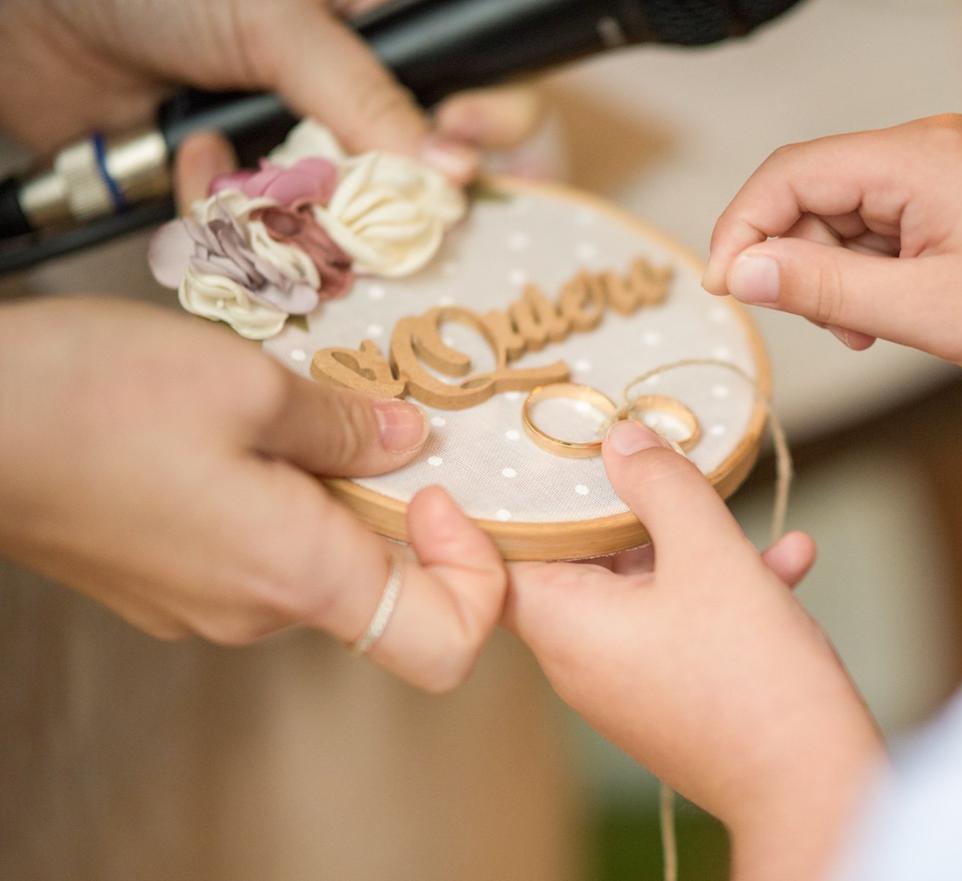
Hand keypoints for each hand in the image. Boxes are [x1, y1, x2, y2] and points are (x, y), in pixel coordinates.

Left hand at [0, 0, 543, 182]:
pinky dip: (231, 228)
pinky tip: (194, 167)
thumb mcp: (277, 20)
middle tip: (360, 210)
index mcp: (386, 45)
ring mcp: (304, 167)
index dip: (498, 132)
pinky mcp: (250, 210)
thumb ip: (364, 94)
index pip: (485, 96)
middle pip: (428, 189)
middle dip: (396, 211)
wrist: (36, 22)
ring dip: (297, 217)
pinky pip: (273, 252)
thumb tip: (447, 173)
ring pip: (350, 236)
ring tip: (237, 169)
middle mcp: (356, 113)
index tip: (467, 155)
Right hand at [0, 299, 505, 692]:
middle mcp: (258, 614)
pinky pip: (260, 557)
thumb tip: (406, 442)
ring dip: (333, 498)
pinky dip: (281, 504)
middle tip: (374, 426)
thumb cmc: (96, 398)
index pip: (444, 644)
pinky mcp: (167, 588)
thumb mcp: (249, 385)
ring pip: (316, 566)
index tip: (441, 494)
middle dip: (398, 512)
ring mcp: (205, 609)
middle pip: (381, 593)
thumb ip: (346, 426)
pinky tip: (238, 437)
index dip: (476, 579)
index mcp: (299, 576)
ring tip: (291, 418)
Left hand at [504, 421, 882, 880]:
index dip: (513, 500)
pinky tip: (790, 556)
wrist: (812, 787)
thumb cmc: (751, 675)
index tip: (534, 451)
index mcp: (566, 624)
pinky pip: (681, 623)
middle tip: (649, 454)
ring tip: (734, 504)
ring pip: (641, 587)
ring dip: (689, 542)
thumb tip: (619, 439)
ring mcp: (626, 680)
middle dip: (624, 506)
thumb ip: (660, 485)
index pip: (502, 554)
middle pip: (579, 559)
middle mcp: (582, 658)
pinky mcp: (671, 693)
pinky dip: (721, 587)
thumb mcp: (708, 553)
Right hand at [703, 115, 961, 430]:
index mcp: (925, 158)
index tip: (724, 286)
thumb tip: (742, 270)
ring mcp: (947, 170)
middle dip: (797, 259)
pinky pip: (882, 225)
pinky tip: (890, 313)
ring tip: (869, 328)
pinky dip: (869, 271)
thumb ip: (824, 288)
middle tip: (818, 323)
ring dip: (835, 273)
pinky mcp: (957, 196)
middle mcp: (933, 148)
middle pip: (815, 189)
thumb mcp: (926, 312)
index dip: (744, 228)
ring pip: (845, 212)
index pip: (793, 172)